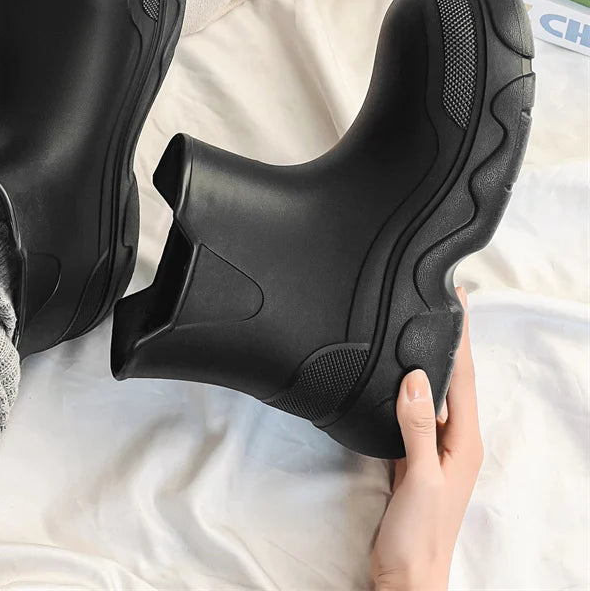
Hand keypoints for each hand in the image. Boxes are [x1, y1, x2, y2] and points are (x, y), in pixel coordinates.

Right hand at [370, 287, 482, 590]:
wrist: (406, 575)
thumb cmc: (418, 533)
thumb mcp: (420, 478)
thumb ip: (418, 427)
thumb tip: (417, 377)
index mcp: (463, 441)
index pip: (465, 378)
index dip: (461, 337)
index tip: (458, 299)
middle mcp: (453, 439)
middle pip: (452, 380)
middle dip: (449, 340)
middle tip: (439, 301)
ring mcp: (433, 448)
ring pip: (432, 393)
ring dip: (428, 360)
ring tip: (419, 327)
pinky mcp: (414, 456)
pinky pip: (414, 411)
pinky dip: (408, 387)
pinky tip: (398, 376)